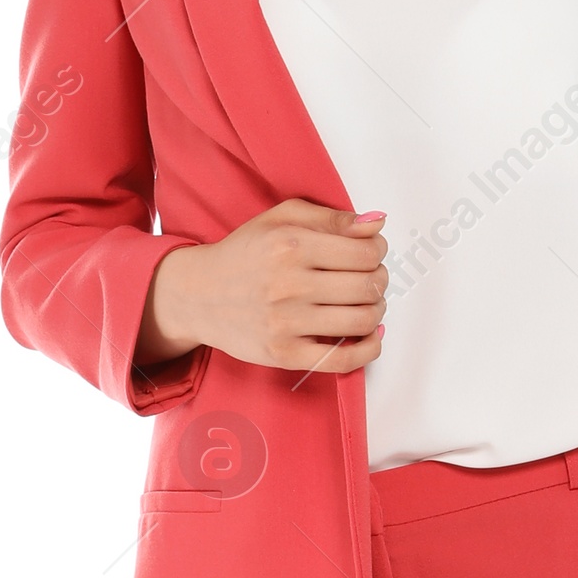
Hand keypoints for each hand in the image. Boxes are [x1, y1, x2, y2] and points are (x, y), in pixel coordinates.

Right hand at [136, 201, 387, 376]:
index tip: (370, 253)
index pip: (365, 251)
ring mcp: (286, 322)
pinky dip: (369, 349)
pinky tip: (369, 336)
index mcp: (291, 245)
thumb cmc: (245, 254)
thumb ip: (331, 217)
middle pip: (369, 285)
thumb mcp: (282, 218)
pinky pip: (344, 360)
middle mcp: (288, 284)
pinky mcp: (284, 354)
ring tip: (365, 303)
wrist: (198, 295)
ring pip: (363, 320)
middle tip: (369, 278)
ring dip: (376, 310)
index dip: (377, 251)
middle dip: (379, 280)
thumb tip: (377, 223)